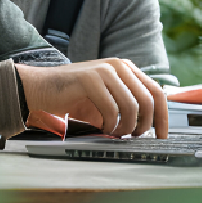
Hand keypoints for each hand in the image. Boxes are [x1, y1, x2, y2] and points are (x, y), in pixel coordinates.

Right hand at [17, 59, 169, 137]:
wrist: (38, 89)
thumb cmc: (72, 98)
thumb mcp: (106, 101)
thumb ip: (127, 106)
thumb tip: (148, 127)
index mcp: (126, 69)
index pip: (156, 91)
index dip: (163, 116)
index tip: (162, 135)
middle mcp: (119, 66)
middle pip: (149, 99)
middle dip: (145, 124)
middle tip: (133, 136)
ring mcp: (105, 70)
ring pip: (132, 106)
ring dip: (126, 127)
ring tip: (114, 133)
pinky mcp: (90, 79)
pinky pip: (112, 109)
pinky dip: (110, 124)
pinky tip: (102, 127)